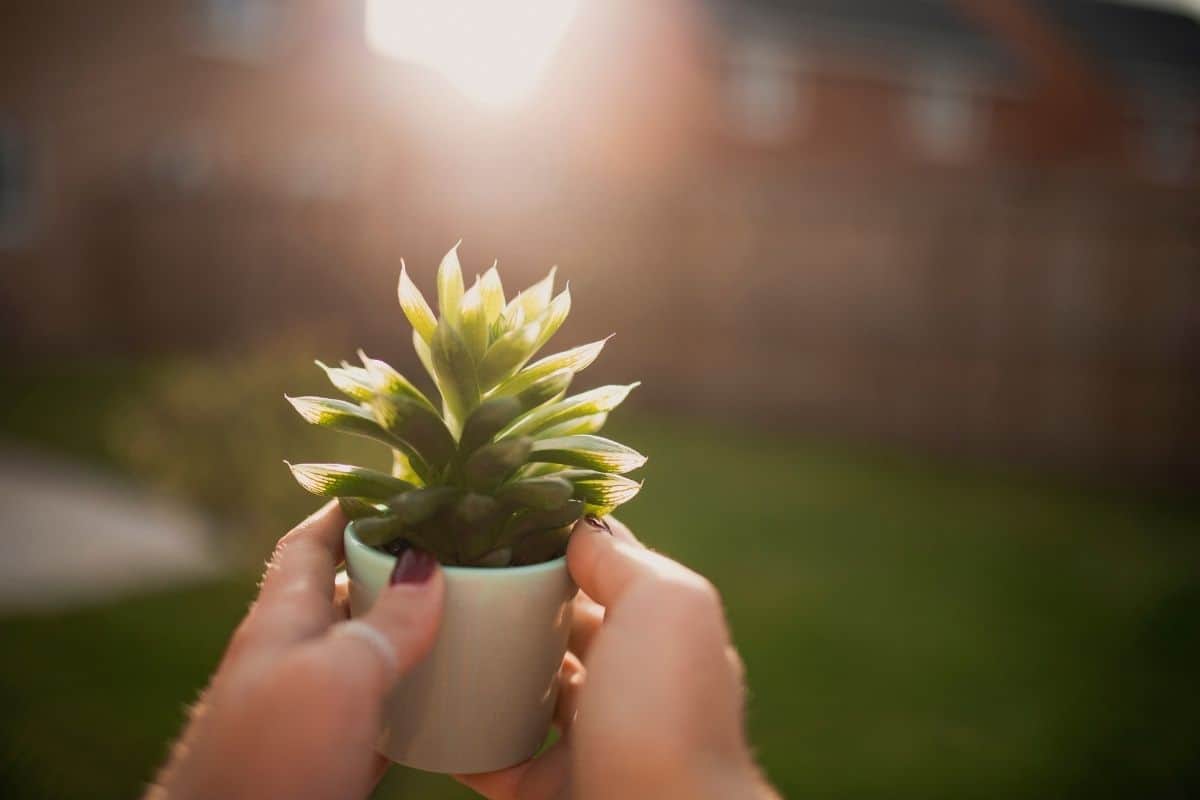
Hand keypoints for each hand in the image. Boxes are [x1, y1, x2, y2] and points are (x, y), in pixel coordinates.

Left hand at [146, 502, 443, 799]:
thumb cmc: (274, 761)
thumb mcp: (336, 677)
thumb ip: (385, 621)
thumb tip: (429, 565)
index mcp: (283, 620)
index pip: (310, 542)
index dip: (350, 508)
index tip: (404, 485)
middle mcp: (293, 656)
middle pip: (346, 591)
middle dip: (398, 565)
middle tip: (461, 549)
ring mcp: (311, 709)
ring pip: (368, 650)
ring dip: (412, 629)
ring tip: (471, 610)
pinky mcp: (329, 757)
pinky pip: (379, 708)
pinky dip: (414, 692)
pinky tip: (449, 693)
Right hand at [458, 517, 775, 799]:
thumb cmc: (667, 709)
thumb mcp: (664, 604)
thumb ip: (623, 558)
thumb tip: (577, 524)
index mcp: (660, 633)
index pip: (602, 572)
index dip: (554, 544)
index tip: (491, 516)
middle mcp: (628, 684)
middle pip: (557, 629)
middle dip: (511, 602)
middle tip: (447, 572)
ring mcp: (587, 740)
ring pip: (522, 691)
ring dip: (482, 667)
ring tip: (428, 630)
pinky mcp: (547, 790)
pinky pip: (492, 755)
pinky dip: (460, 735)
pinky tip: (424, 704)